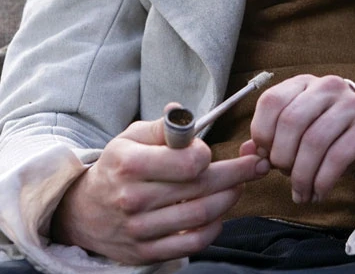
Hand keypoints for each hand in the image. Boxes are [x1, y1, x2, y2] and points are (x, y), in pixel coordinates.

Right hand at [51, 109, 269, 264]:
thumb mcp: (130, 137)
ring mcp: (140, 230)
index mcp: (129, 165)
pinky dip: (214, 228)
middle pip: (200, 189)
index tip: (210, 150)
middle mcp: (134, 199)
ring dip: (229, 199)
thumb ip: (162, 127)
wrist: (83, 212)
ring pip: (201, 216)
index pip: (186, 163)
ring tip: (240, 185)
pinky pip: (192, 243)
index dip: (206, 154)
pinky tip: (220, 212)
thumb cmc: (116, 167)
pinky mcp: (147, 252)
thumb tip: (184, 115)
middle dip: (237, 174)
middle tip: (257, 164)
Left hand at [246, 74, 354, 204]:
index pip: (272, 100)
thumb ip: (271, 138)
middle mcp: (328, 87)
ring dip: (302, 176)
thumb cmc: (330, 132)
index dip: (262, 133)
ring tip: (300, 193)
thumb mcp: (300, 128)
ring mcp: (351, 105)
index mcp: (304, 83)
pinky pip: (338, 157)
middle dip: (282, 157)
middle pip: (292, 121)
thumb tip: (246, 152)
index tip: (265, 156)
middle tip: (284, 175)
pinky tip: (318, 193)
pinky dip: (322, 181)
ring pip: (314, 141)